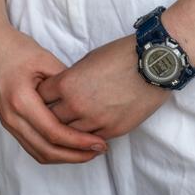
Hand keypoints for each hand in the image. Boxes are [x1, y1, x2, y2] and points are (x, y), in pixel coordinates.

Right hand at [0, 20, 111, 164]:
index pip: (53, 132)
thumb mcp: (44, 59)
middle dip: (75, 155)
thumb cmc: (16, 48)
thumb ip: (64, 82)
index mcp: (21, 101)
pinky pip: (32, 146)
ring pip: (38, 153)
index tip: (99, 142)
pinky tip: (69, 145)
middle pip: (46, 150)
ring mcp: (8, 123)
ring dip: (64, 157)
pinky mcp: (10, 123)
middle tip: (99, 150)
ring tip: (88, 151)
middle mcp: (12, 118)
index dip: (78, 141)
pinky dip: (52, 150)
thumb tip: (86, 102)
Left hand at [37, 33, 168, 140]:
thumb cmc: (121, 55)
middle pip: (51, 120)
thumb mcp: (88, 59)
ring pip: (69, 134)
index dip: (42, 96)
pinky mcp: (112, 131)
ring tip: (72, 121)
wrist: (152, 64)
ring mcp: (94, 121)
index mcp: (67, 84)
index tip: (44, 96)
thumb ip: (71, 78)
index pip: (41, 97)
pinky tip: (88, 128)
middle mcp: (77, 106)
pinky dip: (87, 135)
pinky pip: (91, 139)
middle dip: (50, 115)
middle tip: (52, 113)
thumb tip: (63, 89)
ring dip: (69, 128)